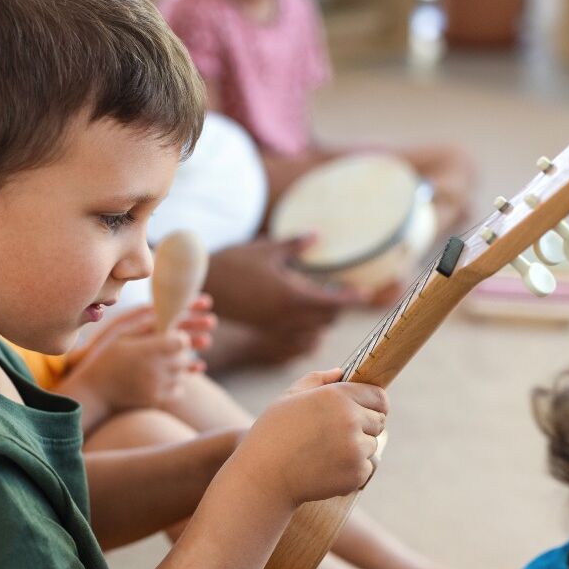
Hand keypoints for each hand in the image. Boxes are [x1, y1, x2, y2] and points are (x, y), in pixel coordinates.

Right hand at [61, 300, 215, 412]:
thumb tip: (165, 314)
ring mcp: (157, 386)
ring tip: (159, 366)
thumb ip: (146, 325)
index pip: (181, 340)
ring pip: (182, 374)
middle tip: (164, 352)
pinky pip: (178, 390)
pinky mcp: (156, 400)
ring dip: (177, 368)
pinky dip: (175, 384)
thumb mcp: (122, 336)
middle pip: (184, 357)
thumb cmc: (106, 358)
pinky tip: (161, 379)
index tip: (172, 337)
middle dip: (178, 353)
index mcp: (147, 349)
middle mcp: (155, 368)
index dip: (179, 337)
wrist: (94, 391)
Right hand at [203, 236, 367, 332]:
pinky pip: (297, 333)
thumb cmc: (234, 263)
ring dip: (323, 317)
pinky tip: (302, 307)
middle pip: (327, 319)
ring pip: (313, 329)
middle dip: (338, 307)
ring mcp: (276, 326)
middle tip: (344, 291)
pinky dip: (307, 324)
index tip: (366, 293)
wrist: (202, 286)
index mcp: (291, 296)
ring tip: (325, 299)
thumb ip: (295, 245)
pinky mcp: (266, 329)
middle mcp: (287, 316)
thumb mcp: (266, 249)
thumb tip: (318, 235)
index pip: (333, 302)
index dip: (352, 298)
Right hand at [235, 368, 387, 506]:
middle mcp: (350, 419)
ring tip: (327, 453)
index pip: (379, 396)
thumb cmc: (271, 435)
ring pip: (372, 446)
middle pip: (379, 421)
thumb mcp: (288, 398)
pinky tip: (328, 469)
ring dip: (357, 449)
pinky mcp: (356, 473)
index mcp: (336, 396)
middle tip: (337, 435)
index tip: (366, 410)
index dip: (373, 404)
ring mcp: (355, 448)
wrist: (263, 478)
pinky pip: (366, 468)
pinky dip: (352, 470)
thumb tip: (340, 372)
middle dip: (364, 427)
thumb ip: (317, 380)